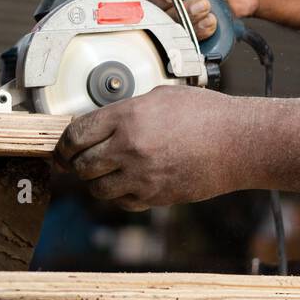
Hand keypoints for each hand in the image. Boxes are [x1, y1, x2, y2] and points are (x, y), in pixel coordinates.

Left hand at [53, 86, 254, 209]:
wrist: (238, 143)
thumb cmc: (207, 114)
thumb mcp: (161, 97)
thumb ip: (128, 110)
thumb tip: (104, 122)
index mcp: (128, 117)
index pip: (76, 135)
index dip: (63, 144)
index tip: (62, 149)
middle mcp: (129, 147)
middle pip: (81, 165)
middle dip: (75, 164)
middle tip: (77, 162)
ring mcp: (141, 175)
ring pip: (97, 189)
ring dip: (96, 182)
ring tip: (105, 173)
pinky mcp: (154, 196)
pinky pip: (122, 202)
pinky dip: (119, 195)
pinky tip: (128, 183)